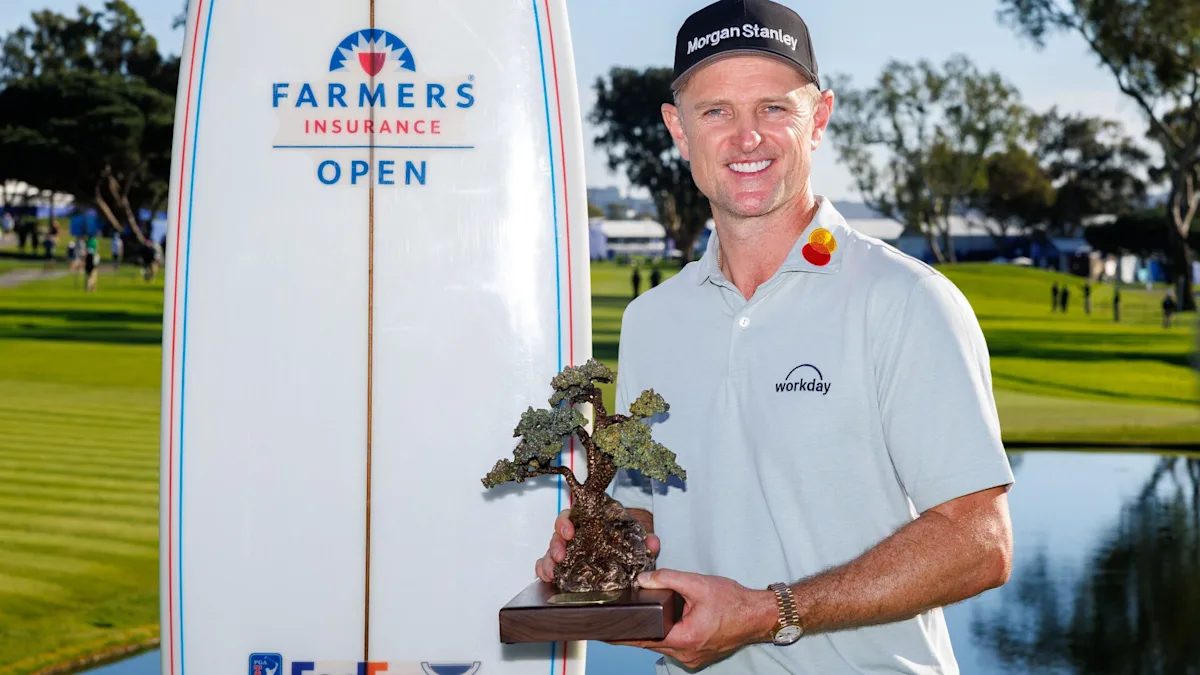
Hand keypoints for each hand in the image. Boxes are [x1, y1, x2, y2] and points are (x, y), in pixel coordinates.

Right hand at [535, 509, 660, 582]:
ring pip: (550, 552)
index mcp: (589, 524)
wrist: (627, 562)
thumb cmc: (626, 544)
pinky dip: (543, 571)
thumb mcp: (637, 541)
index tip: (570, 531)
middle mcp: (576, 537)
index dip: (566, 521)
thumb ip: (645, 541)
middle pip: (557, 535)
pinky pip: (547, 566)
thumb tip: (652, 543)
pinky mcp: (565, 569)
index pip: (571, 516)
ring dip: (548, 560)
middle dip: (555, 544)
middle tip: (560, 555)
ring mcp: (569, 553)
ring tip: (552, 572)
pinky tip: (547, 578)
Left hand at [609, 569, 776, 670]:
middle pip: (648, 644)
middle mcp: (686, 653)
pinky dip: (665, 634)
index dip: (620, 635)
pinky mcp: (697, 653)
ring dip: (650, 632)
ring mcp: (691, 656)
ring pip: (661, 645)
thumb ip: (668, 579)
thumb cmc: (734, 602)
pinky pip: (673, 645)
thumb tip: (643, 579)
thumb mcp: (698, 584)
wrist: (759, 615)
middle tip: (612, 622)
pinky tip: (662, 621)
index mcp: (684, 638)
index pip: (642, 639)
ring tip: (636, 618)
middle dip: (632, 632)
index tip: (602, 633)